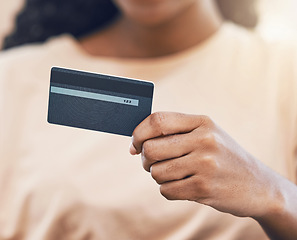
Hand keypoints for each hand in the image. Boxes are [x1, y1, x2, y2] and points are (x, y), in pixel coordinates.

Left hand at [130, 112, 282, 217]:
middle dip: (145, 159)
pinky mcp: (204, 188)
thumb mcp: (206, 135)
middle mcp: (204, 140)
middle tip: (154, 163)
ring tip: (176, 175)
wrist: (260, 186)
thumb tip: (132, 145)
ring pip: (156, 172)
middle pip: (150, 148)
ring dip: (159, 177)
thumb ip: (172, 134)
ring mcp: (205, 164)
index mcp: (202, 122)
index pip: (157, 120)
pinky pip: (166, 190)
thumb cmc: (222, 158)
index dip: (138, 133)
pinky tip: (184, 186)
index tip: (134, 144)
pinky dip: (169, 190)